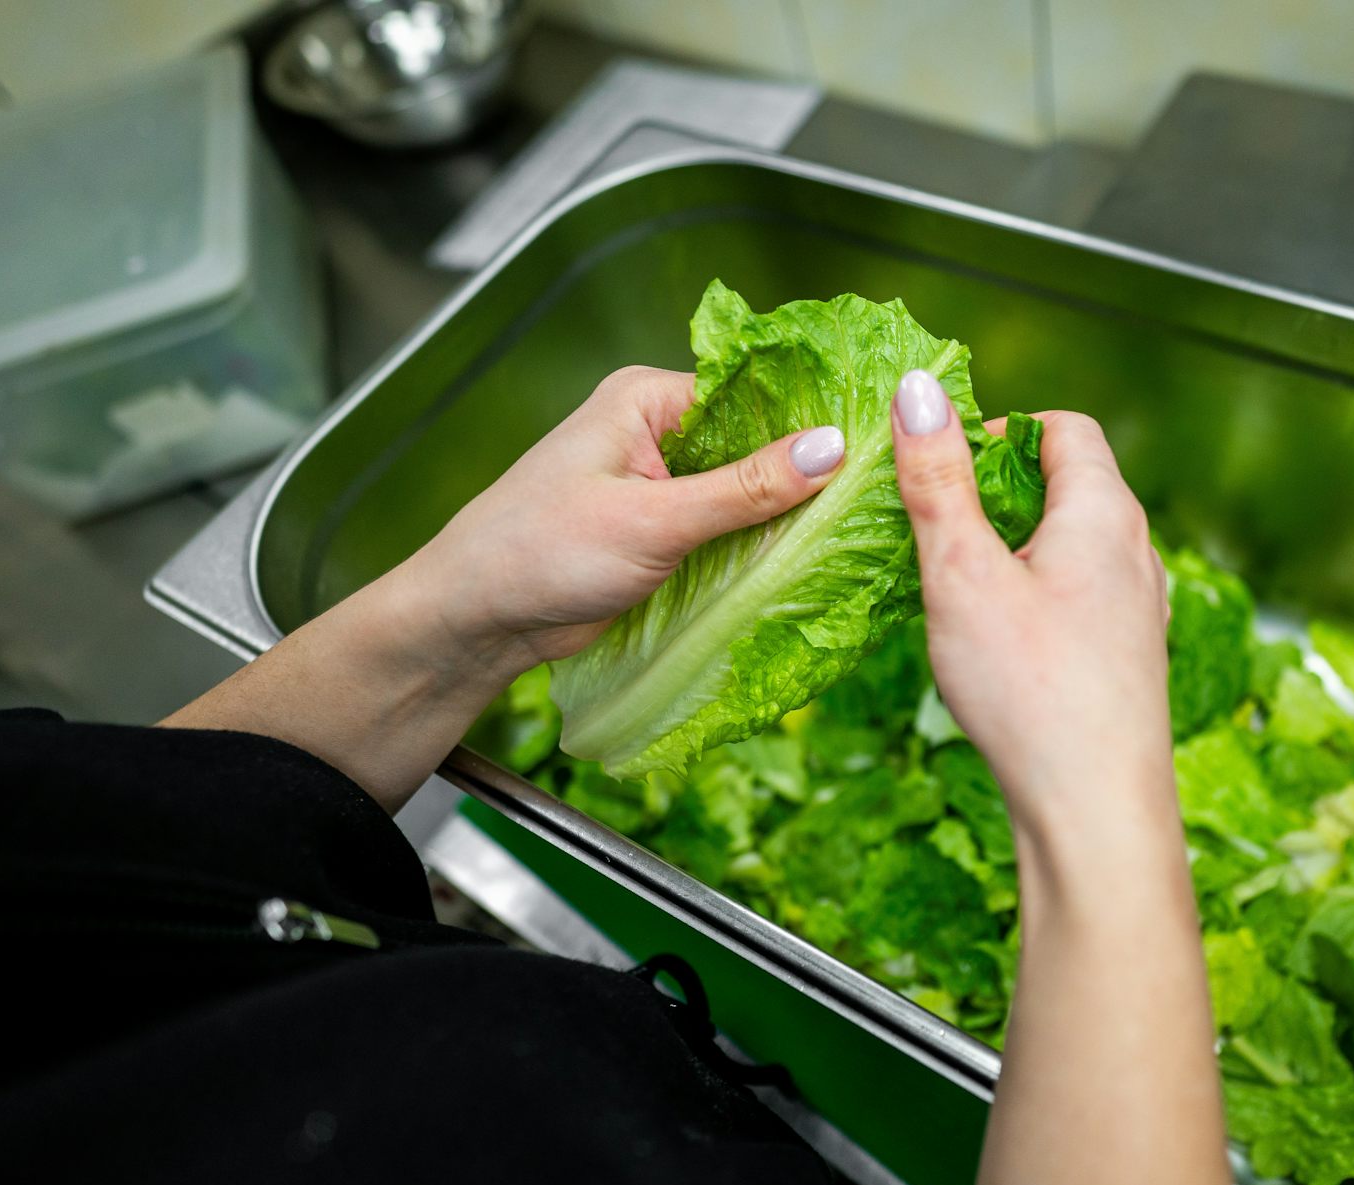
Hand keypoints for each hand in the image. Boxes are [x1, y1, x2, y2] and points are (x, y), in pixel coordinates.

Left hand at [397, 365, 847, 676]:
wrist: (476, 620)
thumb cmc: (540, 553)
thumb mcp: (652, 521)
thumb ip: (744, 489)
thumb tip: (832, 448)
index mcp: (648, 399)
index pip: (753, 394)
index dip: (811, 421)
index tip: (877, 447)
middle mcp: (658, 432)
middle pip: (757, 444)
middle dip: (805, 474)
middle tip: (878, 498)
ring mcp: (662, 485)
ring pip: (747, 493)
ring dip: (785, 518)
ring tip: (857, 532)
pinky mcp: (663, 533)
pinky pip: (728, 531)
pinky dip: (759, 547)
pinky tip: (807, 562)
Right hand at [888, 369, 1175, 862]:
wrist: (1094, 809)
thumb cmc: (1032, 690)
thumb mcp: (962, 572)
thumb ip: (938, 480)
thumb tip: (919, 392)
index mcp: (1103, 512)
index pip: (1063, 428)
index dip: (1001, 431)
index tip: (945, 464)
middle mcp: (1137, 552)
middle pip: (1070, 485)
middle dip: (999, 493)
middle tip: (937, 525)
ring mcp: (1141, 609)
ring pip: (1075, 548)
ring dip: (1017, 550)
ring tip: (959, 585)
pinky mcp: (1130, 660)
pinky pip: (1082, 600)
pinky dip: (1037, 598)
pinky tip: (998, 641)